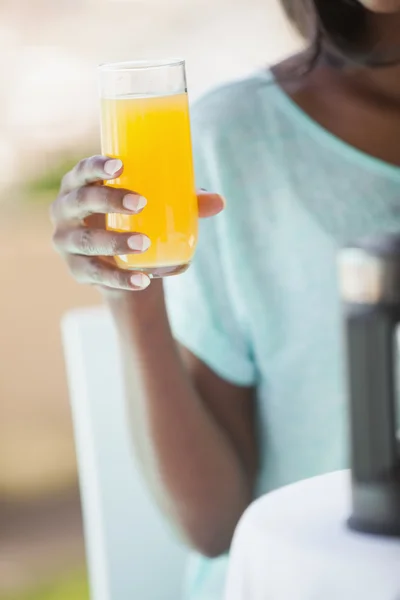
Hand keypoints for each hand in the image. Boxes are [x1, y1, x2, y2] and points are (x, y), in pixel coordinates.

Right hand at [51, 155, 223, 291]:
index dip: (96, 166)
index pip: (82, 170)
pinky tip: (142, 280)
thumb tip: (219, 201)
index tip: (120, 165)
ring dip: (115, 241)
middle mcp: (65, 210)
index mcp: (80, 184)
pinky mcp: (77, 269)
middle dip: (109, 200)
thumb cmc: (137, 220)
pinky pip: (96, 274)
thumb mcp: (157, 208)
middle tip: (141, 203)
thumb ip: (186, 202)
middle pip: (80, 201)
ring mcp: (66, 241)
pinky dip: (120, 278)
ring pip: (86, 240)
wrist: (122, 263)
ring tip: (144, 244)